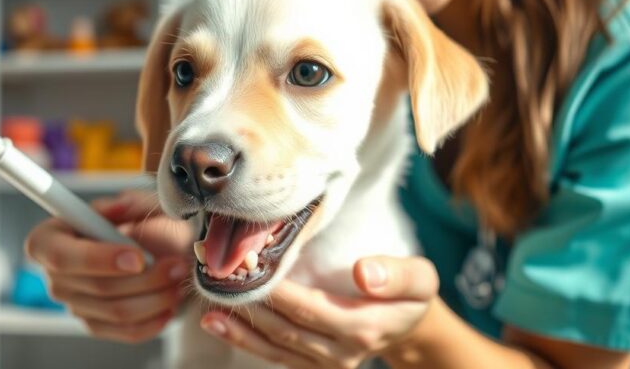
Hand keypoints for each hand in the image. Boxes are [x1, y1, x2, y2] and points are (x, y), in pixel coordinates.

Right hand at [24, 189, 194, 342]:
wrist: (145, 248)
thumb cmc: (132, 221)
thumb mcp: (132, 203)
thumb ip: (129, 203)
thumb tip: (121, 208)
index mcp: (48, 240)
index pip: (63, 258)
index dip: (100, 260)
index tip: (138, 258)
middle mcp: (54, 276)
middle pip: (99, 287)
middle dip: (146, 278)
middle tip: (176, 265)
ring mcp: (73, 304)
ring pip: (118, 311)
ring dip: (157, 298)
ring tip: (179, 280)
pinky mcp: (95, 325)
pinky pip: (125, 331)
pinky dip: (153, 320)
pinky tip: (171, 304)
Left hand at [197, 256, 438, 368]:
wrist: (409, 324)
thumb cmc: (409, 292)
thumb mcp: (420, 278)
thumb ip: (397, 274)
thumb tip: (363, 272)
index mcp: (363, 328)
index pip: (312, 310)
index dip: (280, 294)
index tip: (253, 271)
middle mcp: (342, 353)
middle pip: (287, 331)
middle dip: (252, 310)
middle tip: (220, 285)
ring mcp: (327, 364)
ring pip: (277, 349)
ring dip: (241, 333)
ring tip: (209, 314)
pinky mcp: (314, 366)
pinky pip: (277, 357)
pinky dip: (247, 342)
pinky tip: (221, 326)